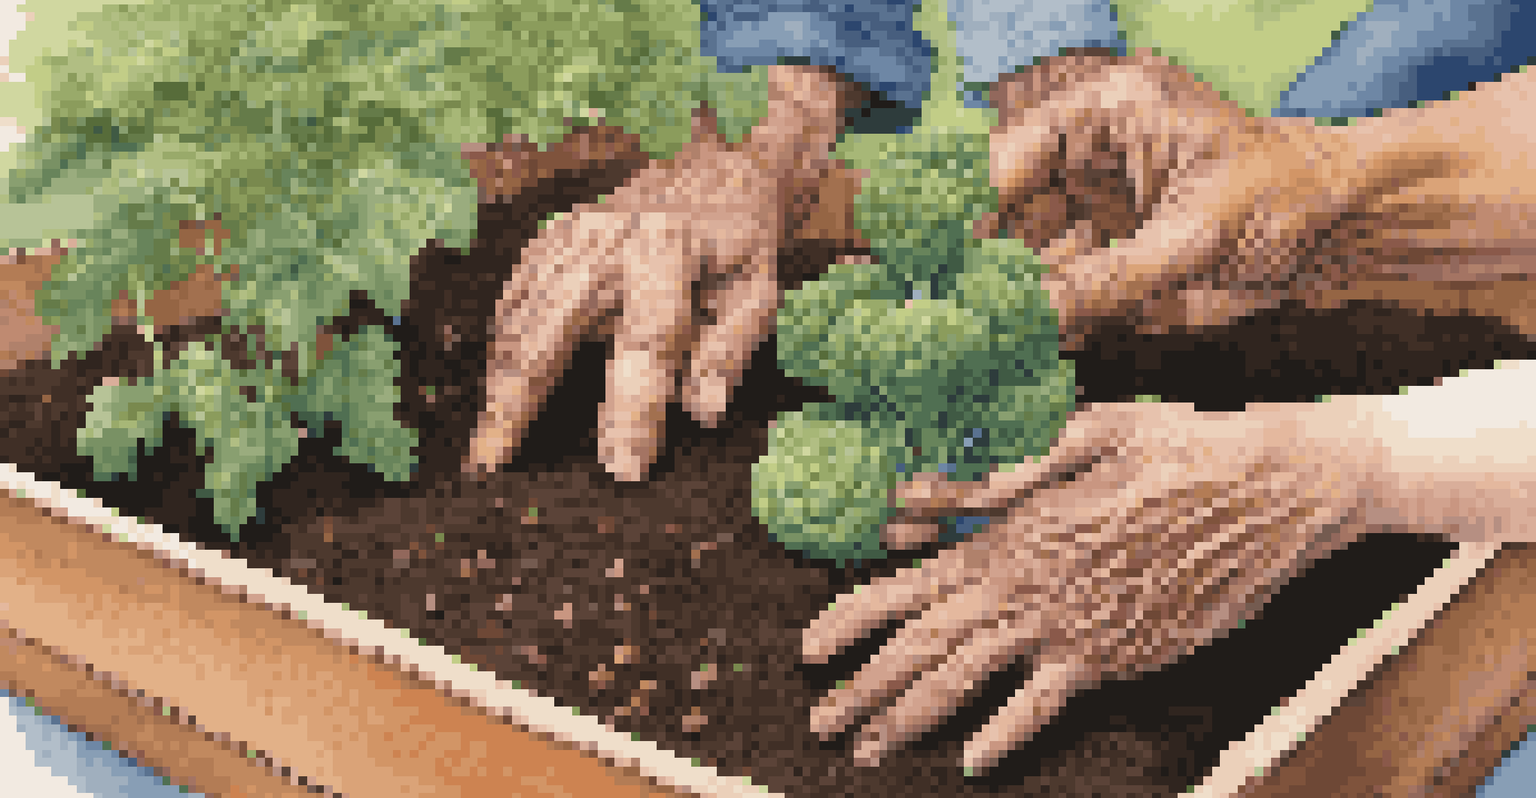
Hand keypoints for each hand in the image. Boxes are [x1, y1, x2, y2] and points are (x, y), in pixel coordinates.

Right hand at [465, 65, 867, 481]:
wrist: (713, 177)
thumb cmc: (739, 253)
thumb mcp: (758, 296)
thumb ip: (730, 350)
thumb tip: (702, 412)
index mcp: (671, 250)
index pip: (648, 343)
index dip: (634, 409)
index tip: (621, 470)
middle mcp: (611, 238)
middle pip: (551, 327)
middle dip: (517, 399)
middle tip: (489, 464)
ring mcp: (571, 234)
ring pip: (521, 317)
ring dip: (498, 383)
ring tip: (483, 446)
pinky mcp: (549, 238)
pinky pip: (514, 300)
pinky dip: (501, 349)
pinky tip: (495, 395)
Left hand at [802, 399, 1389, 771]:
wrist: (1273, 490)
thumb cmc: (1175, 445)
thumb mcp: (1084, 434)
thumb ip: (994, 474)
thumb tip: (911, 498)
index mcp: (1010, 533)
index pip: (909, 585)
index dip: (852, 619)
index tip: (807, 649)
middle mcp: (1027, 587)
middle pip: (925, 647)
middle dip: (865, 688)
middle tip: (821, 723)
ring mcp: (1071, 628)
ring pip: (971, 681)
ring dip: (913, 717)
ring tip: (869, 748)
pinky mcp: (1116, 655)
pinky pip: (1046, 703)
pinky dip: (1006, 733)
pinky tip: (972, 762)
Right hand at [981, 49, 1535, 349]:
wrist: (1350, 230)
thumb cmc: (1288, 200)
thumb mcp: (1192, 240)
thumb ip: (1105, 284)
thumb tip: (1031, 327)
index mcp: (1108, 112)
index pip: (1011, 155)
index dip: (967, 209)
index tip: (931, 259)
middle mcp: (1093, 153)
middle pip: (1011, 210)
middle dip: (982, 265)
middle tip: (945, 314)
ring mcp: (1102, 203)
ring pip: (1032, 256)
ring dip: (1009, 301)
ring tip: (976, 343)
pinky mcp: (1116, 248)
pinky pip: (1065, 286)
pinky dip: (1047, 320)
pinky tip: (1020, 350)